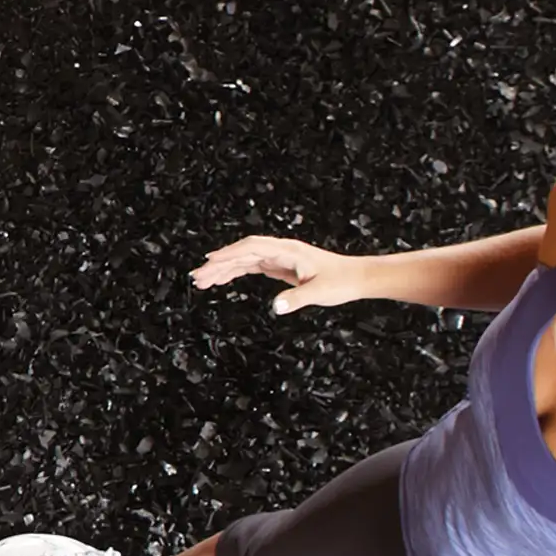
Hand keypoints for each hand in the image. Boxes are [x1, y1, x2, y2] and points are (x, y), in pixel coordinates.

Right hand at [191, 234, 374, 312]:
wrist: (357, 278)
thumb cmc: (342, 281)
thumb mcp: (320, 292)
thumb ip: (297, 299)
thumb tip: (275, 307)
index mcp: (288, 251)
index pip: (251, 248)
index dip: (228, 255)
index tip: (209, 263)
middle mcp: (281, 251)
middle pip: (243, 253)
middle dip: (219, 263)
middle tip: (198, 277)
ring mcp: (280, 258)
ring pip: (245, 260)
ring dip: (224, 268)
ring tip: (204, 280)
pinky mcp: (281, 267)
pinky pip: (253, 266)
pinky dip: (236, 272)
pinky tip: (224, 278)